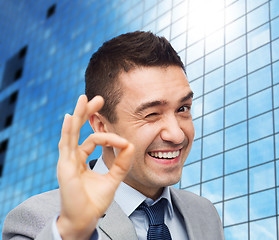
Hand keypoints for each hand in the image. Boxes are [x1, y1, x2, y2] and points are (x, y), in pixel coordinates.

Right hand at [56, 95, 133, 239]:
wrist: (86, 219)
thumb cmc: (95, 201)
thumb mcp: (113, 178)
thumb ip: (122, 163)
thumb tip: (131, 145)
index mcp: (81, 159)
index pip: (94, 140)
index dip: (110, 138)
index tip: (125, 143)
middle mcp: (73, 157)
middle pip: (79, 129)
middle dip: (87, 113)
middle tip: (98, 99)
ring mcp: (67, 160)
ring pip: (71, 132)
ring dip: (79, 115)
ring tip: (84, 98)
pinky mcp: (65, 166)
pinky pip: (66, 145)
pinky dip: (68, 130)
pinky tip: (71, 116)